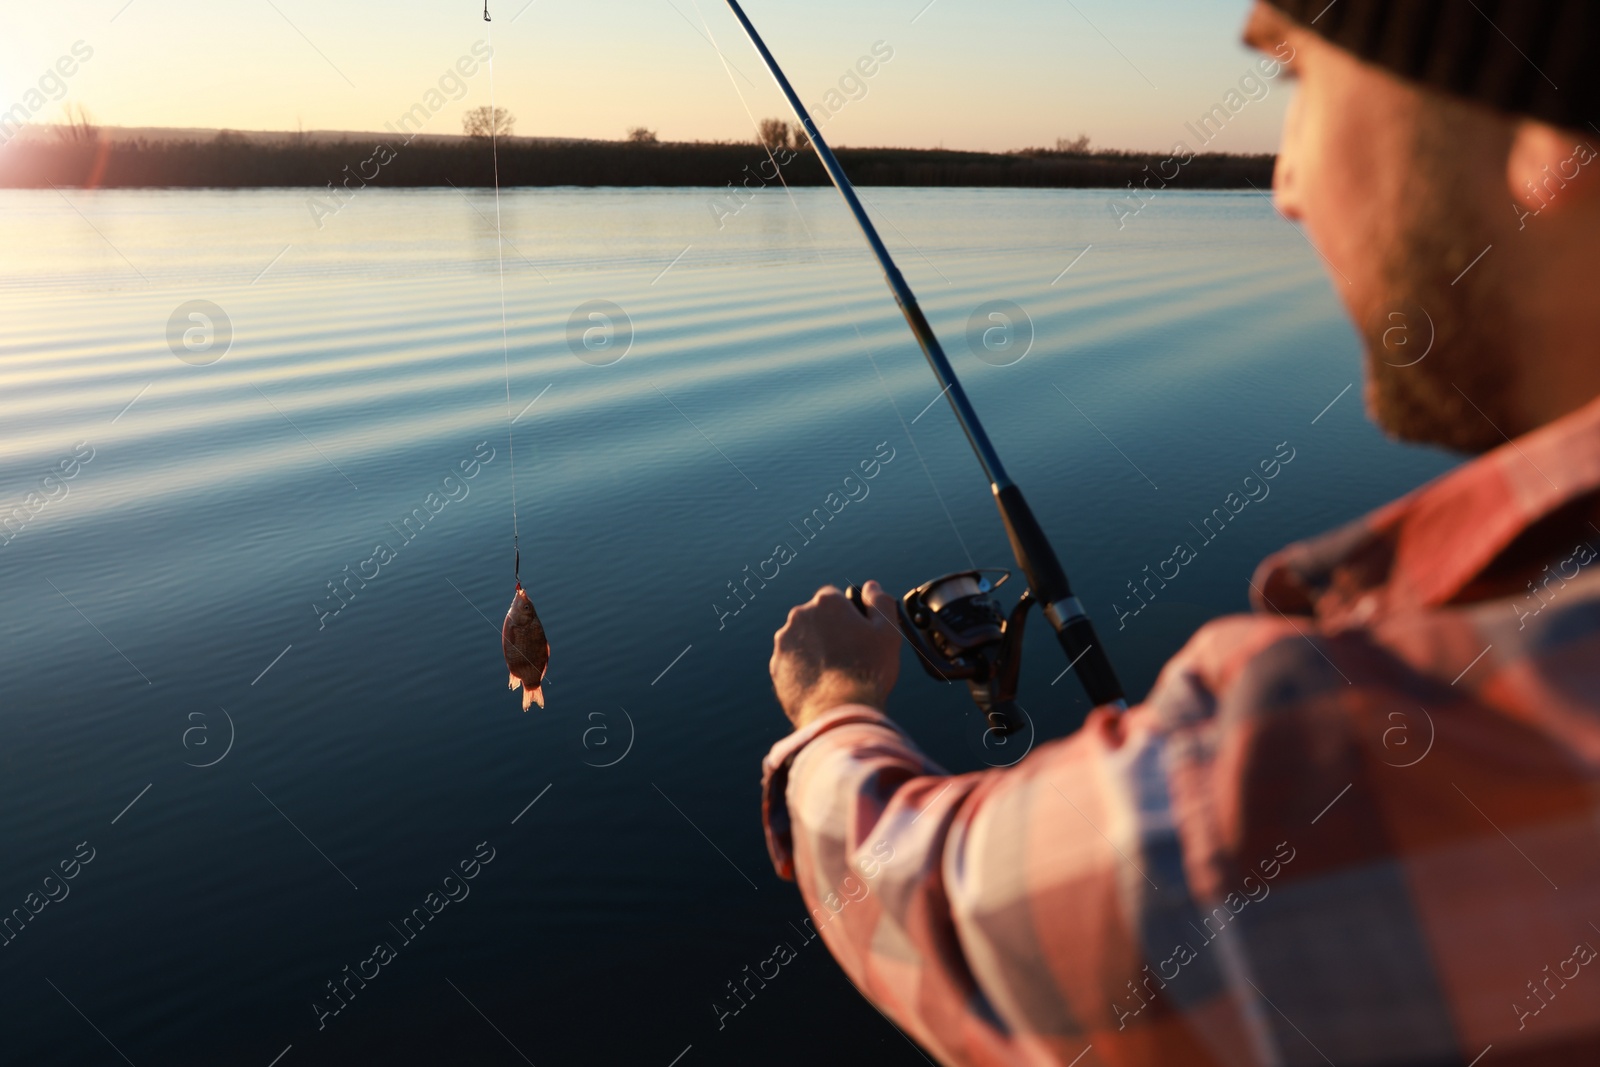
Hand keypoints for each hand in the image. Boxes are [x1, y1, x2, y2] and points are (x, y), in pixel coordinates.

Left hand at [770, 581, 900, 729]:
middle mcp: (799, 616)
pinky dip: (804, 670)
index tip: (858, 635)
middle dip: (830, 632)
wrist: (838, 711)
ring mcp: (784, 643)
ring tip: (836, 674)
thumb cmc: (867, 669)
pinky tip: (822, 685)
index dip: (849, 616)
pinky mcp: (777, 667)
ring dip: (815, 650)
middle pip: (817, 619)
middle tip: (849, 656)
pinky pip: (792, 663)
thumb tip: (871, 586)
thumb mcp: (887, 632)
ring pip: (803, 641)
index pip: (835, 598)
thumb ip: (880, 602)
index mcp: (826, 603)